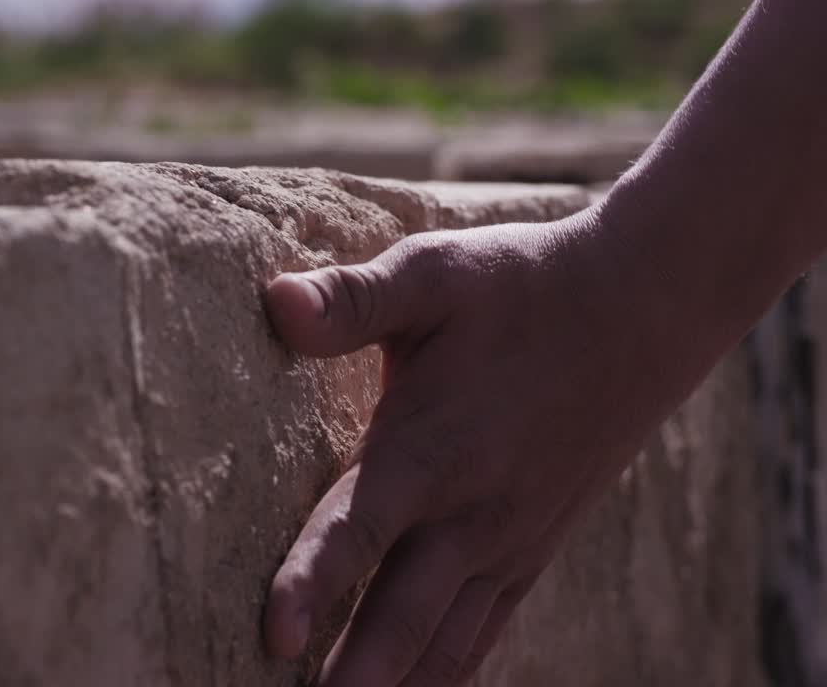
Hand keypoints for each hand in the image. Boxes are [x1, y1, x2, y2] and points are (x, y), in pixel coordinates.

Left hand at [262, 213, 720, 685]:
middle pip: (400, 617)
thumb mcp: (435, 273)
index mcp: (431, 447)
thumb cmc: (524, 285)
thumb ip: (353, 299)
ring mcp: (507, 540)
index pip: (358, 528)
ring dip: (395, 685)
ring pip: (444, 643)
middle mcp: (469, 511)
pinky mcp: (532, 549)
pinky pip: (485, 632)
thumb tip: (275, 301)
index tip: (275, 637)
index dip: (311, 583)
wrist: (643, 307)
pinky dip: (449, 672)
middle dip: (352, 676)